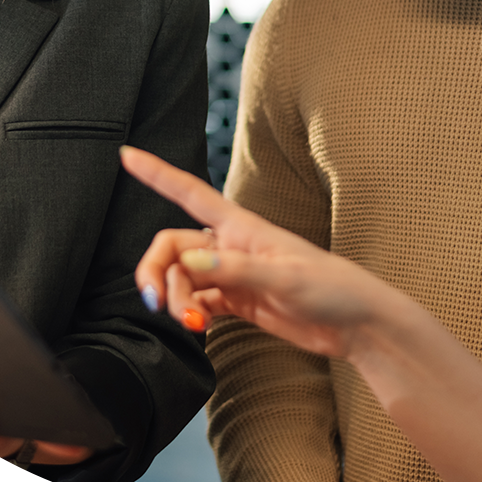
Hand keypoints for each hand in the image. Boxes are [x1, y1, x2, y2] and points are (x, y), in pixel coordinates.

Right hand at [125, 146, 396, 360]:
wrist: (355, 324)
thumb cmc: (331, 288)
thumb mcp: (285, 276)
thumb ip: (236, 269)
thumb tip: (190, 262)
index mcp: (241, 227)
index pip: (189, 192)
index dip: (156, 173)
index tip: (126, 155)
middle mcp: (230, 245)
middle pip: (172, 246)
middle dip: (157, 272)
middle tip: (159, 304)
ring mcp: (232, 273)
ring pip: (181, 277)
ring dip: (176, 299)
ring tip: (192, 324)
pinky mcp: (238, 300)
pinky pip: (198, 300)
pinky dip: (190, 313)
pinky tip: (199, 326)